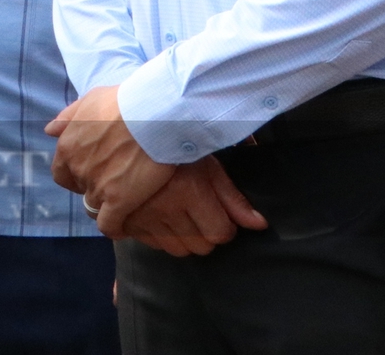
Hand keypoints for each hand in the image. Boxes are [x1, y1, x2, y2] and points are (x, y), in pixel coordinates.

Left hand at [47, 84, 175, 236]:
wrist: (151, 113)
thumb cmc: (123, 101)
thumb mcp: (88, 101)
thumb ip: (68, 118)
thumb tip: (50, 130)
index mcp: (67, 146)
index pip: (62, 173)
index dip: (76, 176)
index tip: (93, 174)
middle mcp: (77, 168)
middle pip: (81, 188)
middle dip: (95, 187)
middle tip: (115, 184)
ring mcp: (97, 185)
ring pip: (94, 206)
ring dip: (107, 206)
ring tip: (125, 204)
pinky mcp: (119, 200)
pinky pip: (109, 224)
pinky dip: (115, 228)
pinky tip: (123, 227)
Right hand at [119, 157, 265, 256]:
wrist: (127, 134)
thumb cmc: (171, 145)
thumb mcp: (206, 164)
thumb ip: (232, 197)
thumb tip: (259, 224)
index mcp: (188, 191)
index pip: (220, 233)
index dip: (224, 226)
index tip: (219, 214)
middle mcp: (165, 208)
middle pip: (200, 246)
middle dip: (205, 234)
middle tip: (198, 213)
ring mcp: (143, 216)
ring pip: (177, 249)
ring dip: (183, 238)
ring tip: (178, 215)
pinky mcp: (125, 220)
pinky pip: (151, 244)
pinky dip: (158, 236)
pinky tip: (159, 217)